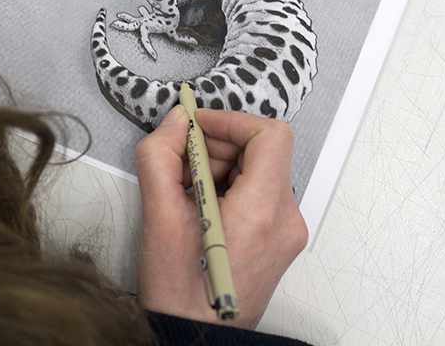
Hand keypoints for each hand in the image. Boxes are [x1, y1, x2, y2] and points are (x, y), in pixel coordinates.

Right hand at [135, 106, 307, 328]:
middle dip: (219, 145)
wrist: (197, 338)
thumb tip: (176, 123)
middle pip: (263, 151)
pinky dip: (230, 186)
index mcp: (261, 212)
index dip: (232, 120)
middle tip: (182, 161)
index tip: (200, 125)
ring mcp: (286, 232)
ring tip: (186, 190)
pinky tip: (200, 206)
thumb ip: (161, 157)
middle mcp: (285, 220)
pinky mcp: (279, 240)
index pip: (270, 136)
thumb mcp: (158, 217)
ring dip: (222, 166)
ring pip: (260, 170)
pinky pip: (260, 193)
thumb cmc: (181, 294)